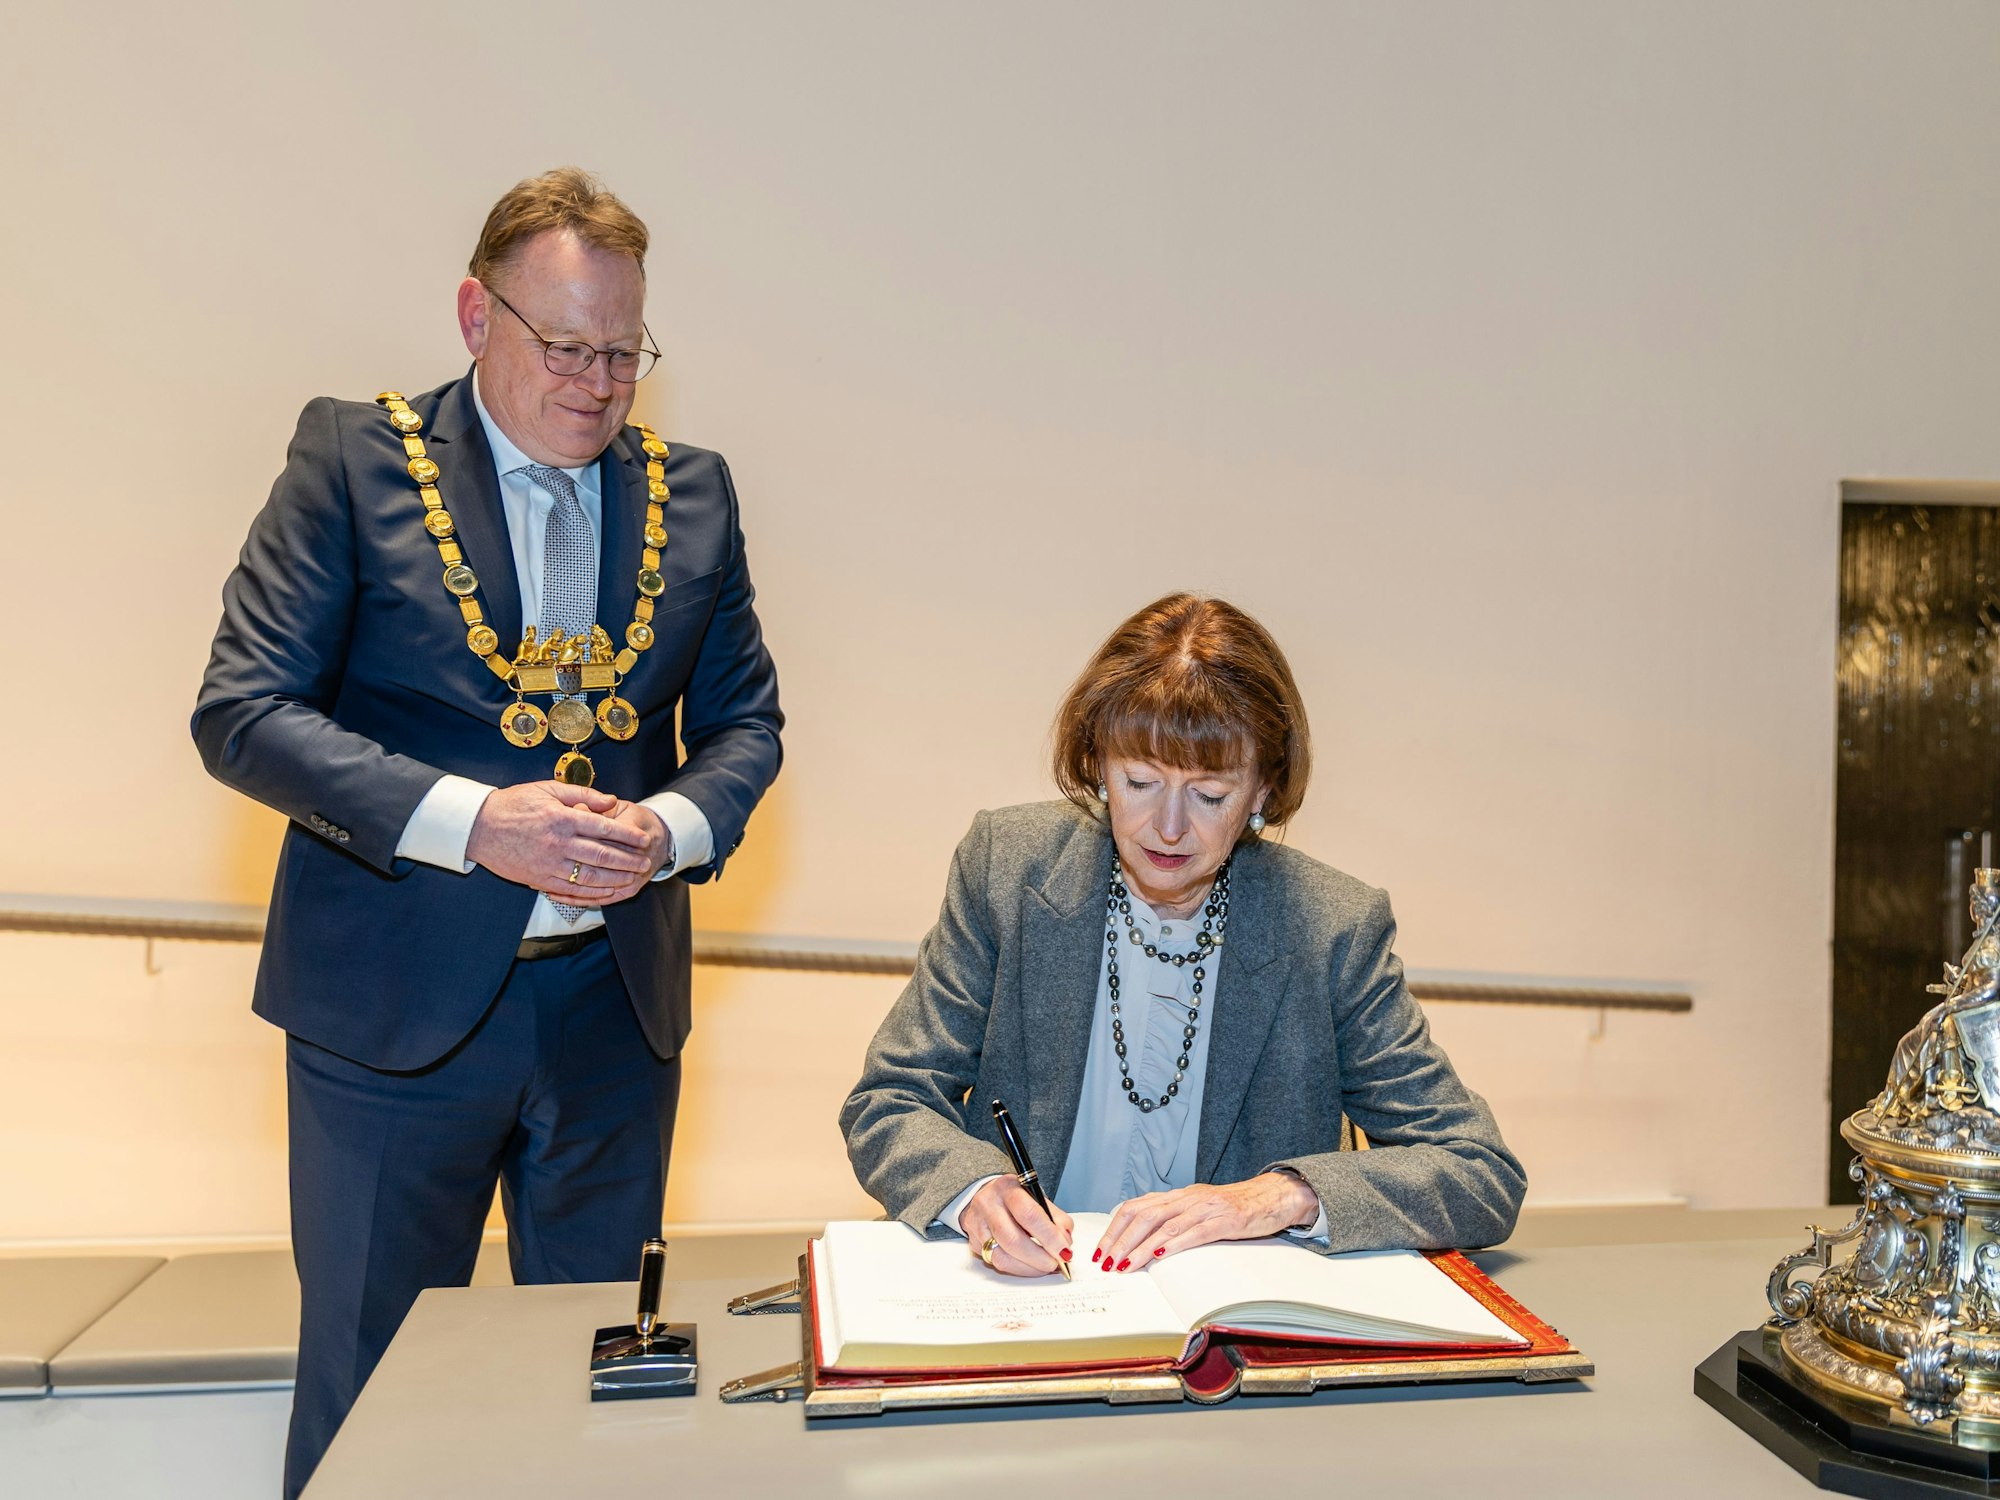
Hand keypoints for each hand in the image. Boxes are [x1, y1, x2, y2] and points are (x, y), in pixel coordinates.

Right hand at [466, 781, 654, 904]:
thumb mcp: (548, 789)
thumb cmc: (514, 804)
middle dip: (628, 860)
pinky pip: (571, 891)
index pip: (603, 828)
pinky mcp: (539, 879)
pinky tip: (608, 891)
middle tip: (645, 862)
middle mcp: (558, 843)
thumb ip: (582, 794)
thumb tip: (611, 800)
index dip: (627, 835)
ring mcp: (548, 864)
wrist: (479, 827)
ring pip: (589, 876)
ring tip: (633, 878)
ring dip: (615, 879)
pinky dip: (593, 893)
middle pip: (601, 855)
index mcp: (561, 818)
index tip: (644, 839)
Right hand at [959, 1177, 1074, 1277]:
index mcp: (1008, 1188)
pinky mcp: (974, 1243)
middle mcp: (988, 1205)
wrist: (986, 1197)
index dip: (1048, 1235)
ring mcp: (977, 1225)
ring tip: (1045, 1267)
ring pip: (1002, 1257)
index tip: (1064, 1250)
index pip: (1028, 1214)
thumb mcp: (1037, 1198)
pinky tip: (1030, 1266)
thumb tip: (1065, 1242)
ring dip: (1029, 1268)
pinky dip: (1018, 1269)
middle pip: (1013, 1239)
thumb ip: (1055, 1218)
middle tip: (1056, 1263)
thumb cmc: (1016, 1198)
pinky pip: (996, 1263)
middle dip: (1039, 1257)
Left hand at [1094, 1172, 1318, 1271]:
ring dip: (1141, 1247)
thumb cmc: (1233, 1207)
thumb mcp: (1198, 1209)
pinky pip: (1195, 1231)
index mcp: (1177, 1195)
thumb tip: (1143, 1243)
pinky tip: (1161, 1254)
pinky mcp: (1224, 1220)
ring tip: (1125, 1265)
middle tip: (1107, 1262)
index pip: (1135, 1207)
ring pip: (1164, 1225)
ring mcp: (1205, 1208)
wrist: (1271, 1196)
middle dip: (1121, 1241)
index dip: (1115, 1228)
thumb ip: (1174, 1219)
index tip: (1101, 1249)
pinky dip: (1175, 1243)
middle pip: (1143, 1216)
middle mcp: (1187, 1197)